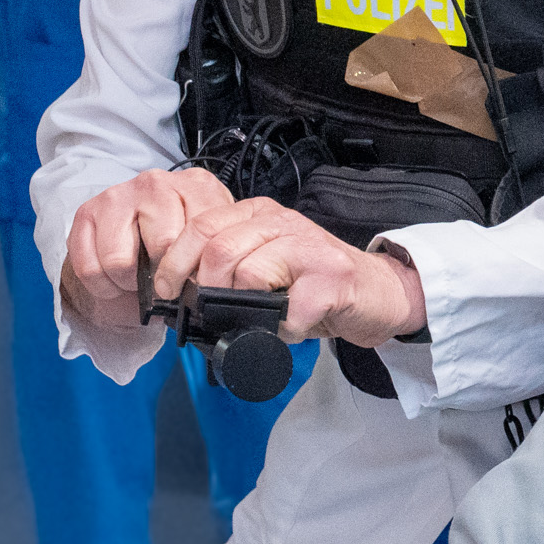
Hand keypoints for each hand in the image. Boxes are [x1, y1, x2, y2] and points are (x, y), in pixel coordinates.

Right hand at [60, 166, 236, 332]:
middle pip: (163, 246)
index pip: (202, 233)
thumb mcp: (207, 241)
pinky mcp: (86, 212)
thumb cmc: (179, 240)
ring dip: (127, 283)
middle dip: (162, 276)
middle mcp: (156, 183)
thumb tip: (205, 288)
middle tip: (162, 281)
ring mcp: (118, 195)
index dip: (197, 268)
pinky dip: (103, 285)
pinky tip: (115, 278)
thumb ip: (211, 254)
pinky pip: (90, 267)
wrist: (137, 234)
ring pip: (120, 261)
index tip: (191, 282)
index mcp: (196, 186)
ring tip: (137, 279)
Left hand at [162, 197, 426, 345]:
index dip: (174, 262)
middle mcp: (283, 222)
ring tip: (260, 319)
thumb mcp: (265, 263)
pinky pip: (288, 308)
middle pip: (218, 249)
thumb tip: (179, 291)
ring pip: (249, 273)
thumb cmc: (315, 286)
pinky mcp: (332, 278)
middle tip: (210, 313)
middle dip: (204, 289)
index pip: (200, 226)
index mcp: (259, 214)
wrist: (377, 294)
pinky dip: (282, 328)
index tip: (166, 291)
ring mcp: (310, 247)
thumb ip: (229, 264)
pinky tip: (292, 327)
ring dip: (245, 309)